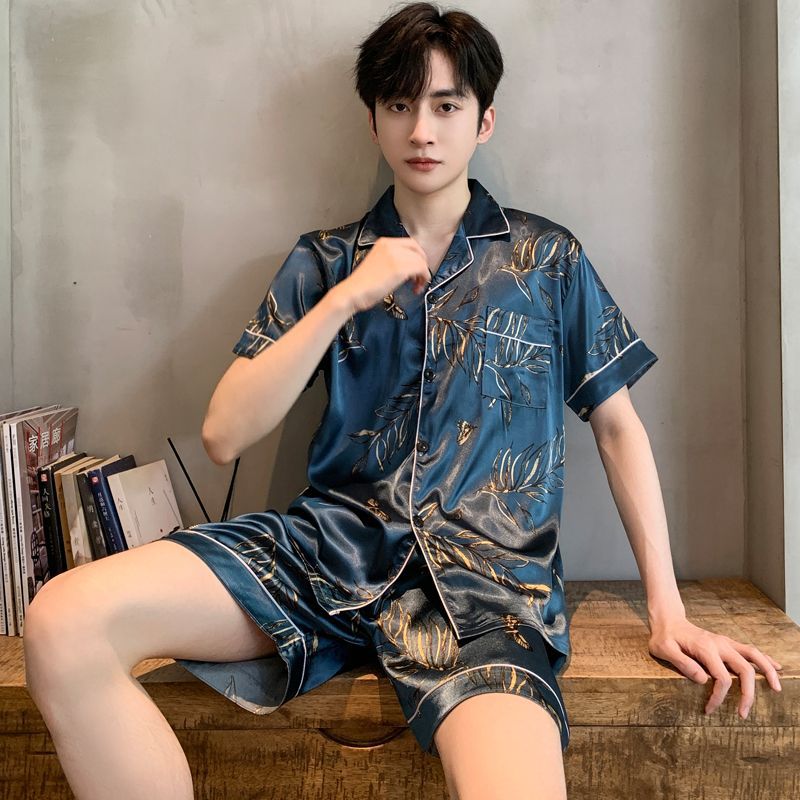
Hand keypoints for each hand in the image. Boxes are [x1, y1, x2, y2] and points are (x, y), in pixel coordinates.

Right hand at [338, 236, 430, 313]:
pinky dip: (423, 279)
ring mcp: (396, 256)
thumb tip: (409, 266)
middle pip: (417, 250)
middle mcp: (390, 245)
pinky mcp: (400, 268)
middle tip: (421, 276)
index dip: (418, 256)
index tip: (417, 268)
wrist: (353, 292)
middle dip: (423, 263)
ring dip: (423, 274)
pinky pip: (421, 269)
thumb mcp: (378, 263)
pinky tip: (416, 288)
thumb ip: (393, 259)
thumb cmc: (363, 284)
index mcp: (384, 242)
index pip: (410, 243)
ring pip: (421, 261)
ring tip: (416, 286)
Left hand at [647, 615, 782, 717]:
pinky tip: (776, 667)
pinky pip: (750, 651)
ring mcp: (726, 642)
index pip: (721, 677)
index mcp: (705, 648)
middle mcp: (720, 644)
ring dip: (767, 671)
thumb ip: (682, 663)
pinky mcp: (727, 643)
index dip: (719, 697)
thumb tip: (703, 680)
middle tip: (744, 713)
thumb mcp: (664, 649)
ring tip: (777, 688)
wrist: (668, 621)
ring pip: (754, 655)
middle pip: (744, 668)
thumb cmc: (664, 637)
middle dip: (748, 693)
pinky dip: (764, 660)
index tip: (709, 709)